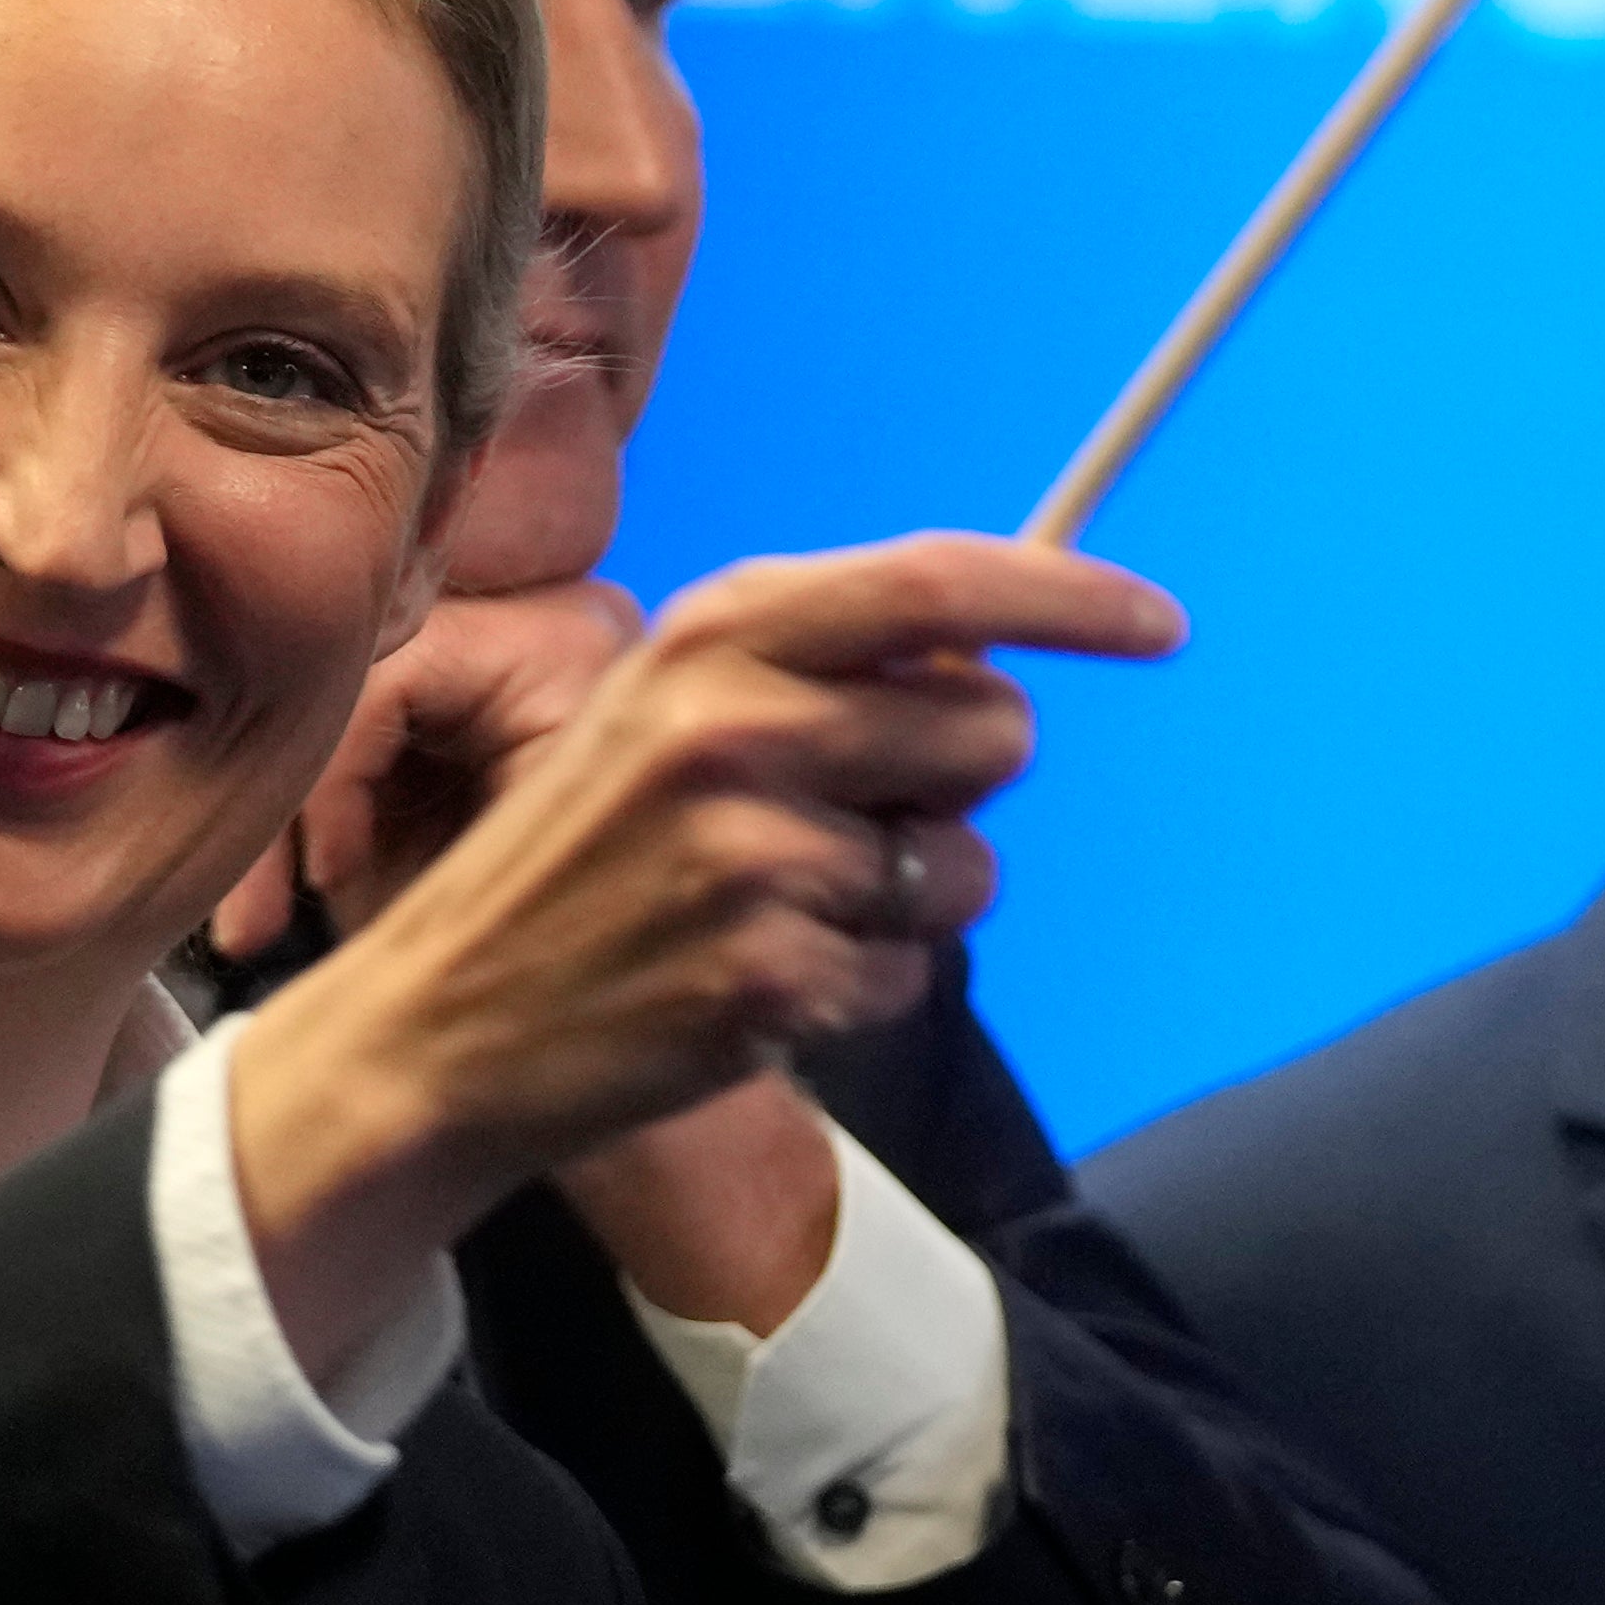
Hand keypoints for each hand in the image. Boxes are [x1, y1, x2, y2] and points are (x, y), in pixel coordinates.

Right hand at [226, 536, 1177, 1346]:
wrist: (445, 1021)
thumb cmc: (578, 857)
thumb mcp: (666, 710)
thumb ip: (816, 670)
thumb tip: (992, 661)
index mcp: (716, 634)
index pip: (939, 583)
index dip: (1070, 597)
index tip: (1158, 624)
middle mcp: (739, 723)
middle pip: (991, 731)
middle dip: (958, 785)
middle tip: (852, 820)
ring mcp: (756, 853)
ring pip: (967, 870)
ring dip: (908, 903)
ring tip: (780, 910)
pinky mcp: (772, 973)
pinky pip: (913, 976)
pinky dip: (860, 989)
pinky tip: (757, 983)